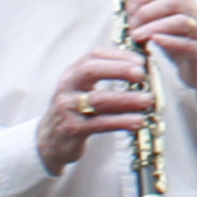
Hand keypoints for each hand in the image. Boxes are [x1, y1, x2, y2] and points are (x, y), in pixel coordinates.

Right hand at [40, 43, 155, 173]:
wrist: (49, 142)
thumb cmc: (75, 112)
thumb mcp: (83, 89)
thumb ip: (105, 78)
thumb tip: (142, 69)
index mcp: (72, 73)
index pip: (94, 55)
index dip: (118, 56)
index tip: (140, 61)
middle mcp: (67, 87)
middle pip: (90, 70)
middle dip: (118, 69)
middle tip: (141, 74)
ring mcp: (67, 108)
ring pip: (98, 99)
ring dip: (126, 99)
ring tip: (147, 100)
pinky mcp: (72, 129)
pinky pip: (100, 123)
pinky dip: (121, 121)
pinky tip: (138, 121)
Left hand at [128, 0, 196, 108]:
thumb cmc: (178, 44)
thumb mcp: (162, 25)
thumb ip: (148, 14)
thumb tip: (129, 4)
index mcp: (184, 1)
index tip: (130, 9)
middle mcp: (194, 13)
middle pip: (172, 2)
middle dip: (147, 12)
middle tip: (132, 26)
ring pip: (181, 21)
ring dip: (154, 27)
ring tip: (137, 36)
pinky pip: (187, 44)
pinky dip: (168, 41)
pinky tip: (154, 42)